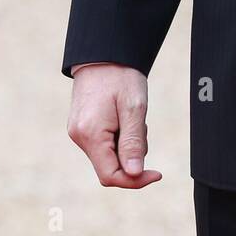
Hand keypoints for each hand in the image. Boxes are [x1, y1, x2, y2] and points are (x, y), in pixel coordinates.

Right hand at [67, 63, 161, 188]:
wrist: (103, 54)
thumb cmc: (120, 76)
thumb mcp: (134, 108)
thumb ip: (133, 142)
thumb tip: (135, 174)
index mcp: (90, 134)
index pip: (111, 176)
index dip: (135, 180)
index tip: (156, 173)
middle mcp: (79, 137)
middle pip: (110, 167)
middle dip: (133, 155)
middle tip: (141, 125)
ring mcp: (78, 132)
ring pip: (108, 156)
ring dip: (127, 144)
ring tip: (132, 115)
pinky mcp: (81, 127)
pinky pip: (103, 144)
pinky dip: (119, 137)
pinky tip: (123, 116)